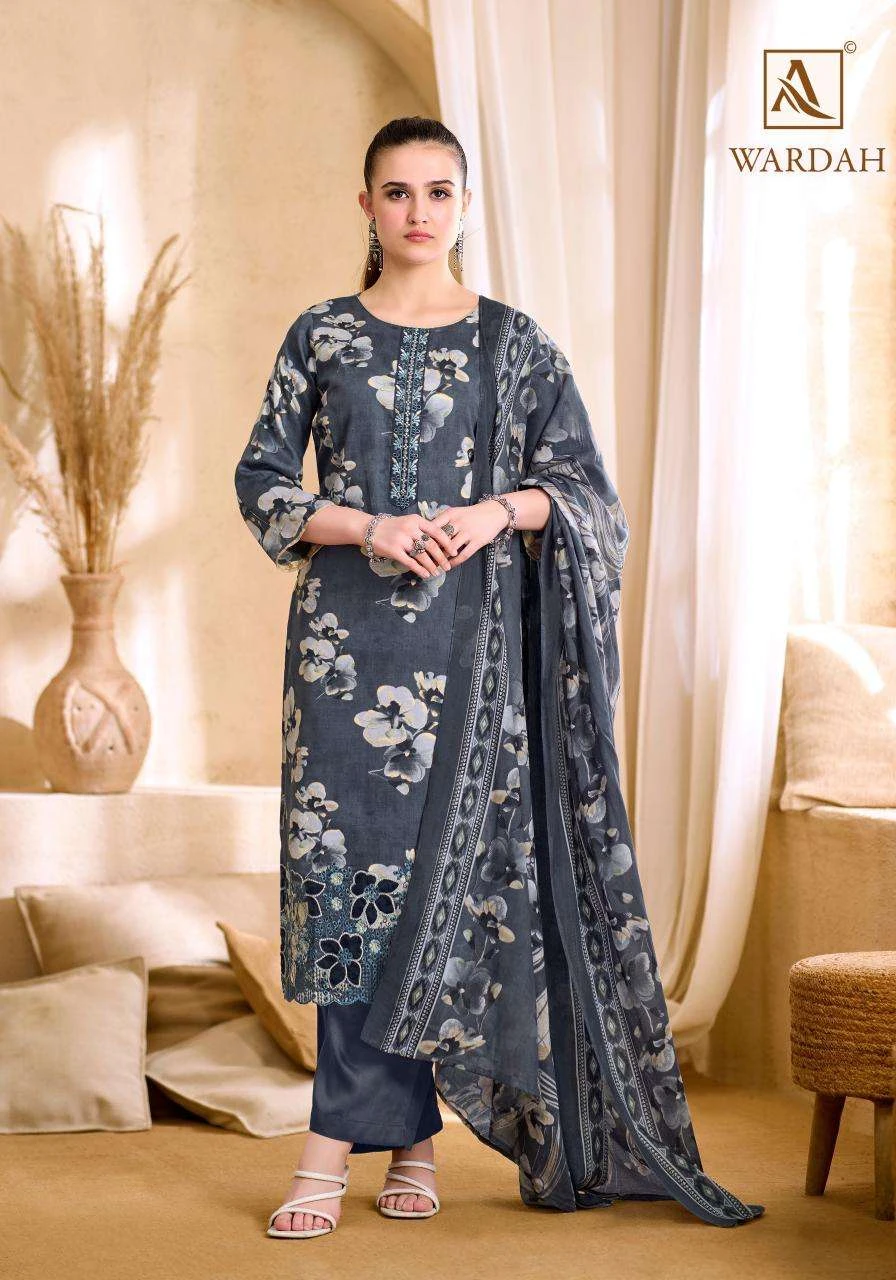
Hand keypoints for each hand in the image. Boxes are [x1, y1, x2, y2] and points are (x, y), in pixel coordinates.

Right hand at [369, 513, 455, 578]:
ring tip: (436, 573)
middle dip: (441, 557)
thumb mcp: (408, 522)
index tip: (454, 551)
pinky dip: (420, 570)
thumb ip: (421, 529)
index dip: (447, 542)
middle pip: (431, 545)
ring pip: (422, 555)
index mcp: (416, 520)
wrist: (369, 529)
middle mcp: (410, 529)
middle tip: (447, 566)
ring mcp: (402, 539)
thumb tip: (439, 542)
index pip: (436, 531)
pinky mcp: (394, 550)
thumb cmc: (391, 526)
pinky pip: (410, 562)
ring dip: (431, 566)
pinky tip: (425, 574)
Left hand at [370, 504, 507, 577]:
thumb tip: (423, 531)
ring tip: (433, 567)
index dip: (422, 538)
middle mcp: (458, 523)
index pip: (431, 527)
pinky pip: (464, 554)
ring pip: (450, 549)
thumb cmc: (471, 514)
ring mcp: (468, 532)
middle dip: (429, 551)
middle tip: (420, 561)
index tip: (414, 547)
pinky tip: (448, 567)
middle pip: (439, 540)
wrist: (494, 512)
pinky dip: (454, 562)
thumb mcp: (455, 512)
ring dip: (441, 559)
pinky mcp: (477, 541)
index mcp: (450, 514)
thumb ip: (440, 521)